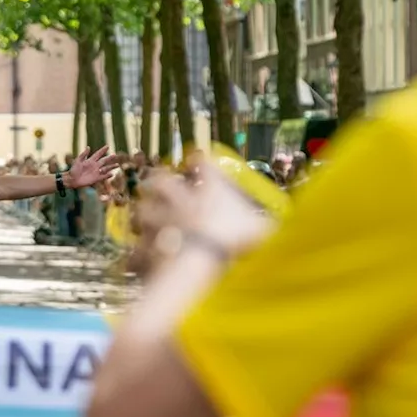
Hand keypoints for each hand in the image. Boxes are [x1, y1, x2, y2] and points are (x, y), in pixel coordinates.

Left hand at [65, 146, 119, 188]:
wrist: (71, 179)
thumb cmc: (73, 170)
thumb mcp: (78, 161)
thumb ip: (83, 154)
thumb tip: (88, 147)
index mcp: (90, 161)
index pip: (98, 154)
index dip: (102, 150)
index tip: (107, 146)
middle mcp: (94, 166)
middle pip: (104, 161)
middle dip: (109, 158)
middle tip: (115, 155)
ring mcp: (95, 172)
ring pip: (105, 168)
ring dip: (111, 167)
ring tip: (117, 165)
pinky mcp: (95, 178)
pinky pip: (103, 177)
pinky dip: (107, 175)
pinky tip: (112, 174)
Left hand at [131, 163, 271, 273]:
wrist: (197, 260)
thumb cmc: (232, 241)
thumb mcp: (260, 232)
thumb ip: (269, 228)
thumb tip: (283, 227)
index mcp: (209, 193)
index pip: (205, 167)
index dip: (201, 160)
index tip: (198, 155)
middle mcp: (180, 201)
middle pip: (161, 182)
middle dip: (157, 179)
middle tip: (153, 180)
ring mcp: (159, 222)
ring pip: (142, 210)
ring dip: (140, 213)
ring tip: (139, 216)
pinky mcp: (146, 246)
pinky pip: (136, 249)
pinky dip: (135, 254)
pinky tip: (133, 259)